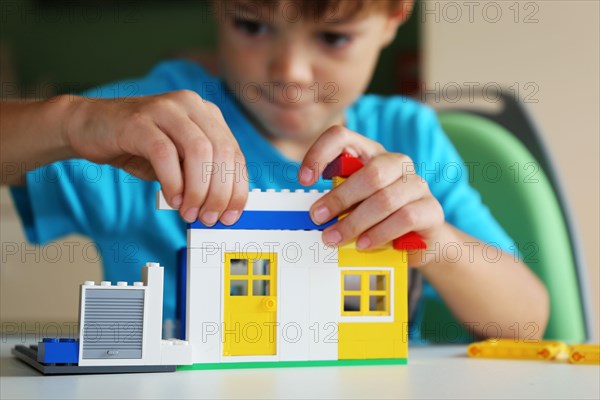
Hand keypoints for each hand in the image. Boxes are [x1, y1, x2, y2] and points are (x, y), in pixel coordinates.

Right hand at [67, 90, 247, 224]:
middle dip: (219, 193)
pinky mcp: (139, 120)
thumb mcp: (177, 162)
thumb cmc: (137, 146)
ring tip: (189, 212)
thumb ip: (199, 177)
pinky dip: (173, 181)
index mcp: (206, 114)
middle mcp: (191, 105)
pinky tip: (171, 199)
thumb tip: (220, 209)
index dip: (237, 188)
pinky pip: (165, 153)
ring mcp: (165, 109)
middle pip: (222, 152)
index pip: (235, 154)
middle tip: (208, 218)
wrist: (88, 127)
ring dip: (198, 190)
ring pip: (199, 151)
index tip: (231, 216)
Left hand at [298, 125, 444, 266]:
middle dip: (339, 197)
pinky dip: (379, 233)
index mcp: (371, 153)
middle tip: (318, 218)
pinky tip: (364, 244)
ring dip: (355, 222)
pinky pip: (404, 218)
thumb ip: (337, 202)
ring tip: (335, 239)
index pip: (342, 137)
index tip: (304, 180)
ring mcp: (417, 184)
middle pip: (369, 172)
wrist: (421, 241)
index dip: (320, 154)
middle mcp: (396, 162)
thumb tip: (312, 212)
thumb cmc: (379, 219)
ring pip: (385, 199)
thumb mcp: (354, 206)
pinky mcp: (431, 209)